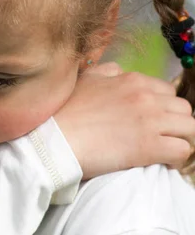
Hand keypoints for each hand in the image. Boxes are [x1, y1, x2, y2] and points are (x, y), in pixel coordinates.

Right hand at [54, 63, 194, 179]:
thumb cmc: (62, 112)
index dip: (163, 109)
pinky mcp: (149, 146)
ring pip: (190, 128)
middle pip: (183, 109)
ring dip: (180, 139)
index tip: (153, 122)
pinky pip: (182, 150)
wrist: (53, 139)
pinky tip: (163, 162)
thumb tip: (119, 73)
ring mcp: (150, 121)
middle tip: (161, 137)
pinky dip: (176, 158)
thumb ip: (107, 72)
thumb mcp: (85, 80)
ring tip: (165, 150)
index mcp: (132, 80)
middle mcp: (146, 96)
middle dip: (175, 123)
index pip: (166, 92)